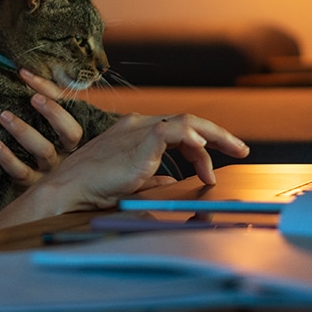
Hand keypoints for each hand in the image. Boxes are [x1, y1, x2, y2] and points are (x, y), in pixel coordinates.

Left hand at [0, 69, 84, 187]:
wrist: (37, 188)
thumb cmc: (40, 144)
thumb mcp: (47, 124)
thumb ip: (44, 100)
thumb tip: (24, 71)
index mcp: (76, 138)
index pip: (74, 111)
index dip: (55, 96)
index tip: (29, 78)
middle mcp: (69, 155)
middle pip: (70, 135)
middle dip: (53, 113)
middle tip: (31, 98)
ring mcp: (51, 172)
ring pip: (44, 151)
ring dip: (24, 131)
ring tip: (4, 116)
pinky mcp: (32, 185)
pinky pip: (21, 172)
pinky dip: (7, 157)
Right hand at [47, 113, 249, 211]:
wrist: (70, 189)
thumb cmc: (94, 187)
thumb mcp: (131, 181)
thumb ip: (152, 178)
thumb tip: (172, 183)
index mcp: (137, 132)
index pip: (178, 131)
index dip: (201, 146)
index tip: (214, 164)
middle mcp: (140, 125)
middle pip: (189, 122)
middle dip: (219, 136)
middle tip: (241, 150)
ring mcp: (140, 130)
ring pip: (188, 123)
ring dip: (215, 138)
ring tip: (234, 151)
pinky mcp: (140, 140)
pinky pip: (173, 130)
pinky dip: (193, 137)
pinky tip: (205, 148)